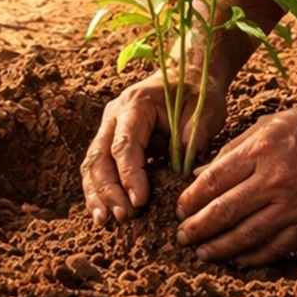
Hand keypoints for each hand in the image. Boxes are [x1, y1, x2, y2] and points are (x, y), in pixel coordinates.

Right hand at [81, 69, 228, 224]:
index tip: (140, 201)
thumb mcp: (204, 111)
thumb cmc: (196, 94)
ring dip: (97, 194)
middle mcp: (114, 115)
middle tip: (124, 216)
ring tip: (106, 221)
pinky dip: (98, 191)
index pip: (125, 144)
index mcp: (136, 104)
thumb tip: (186, 171)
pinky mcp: (110, 141)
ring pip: (92, 164)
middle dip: (109, 190)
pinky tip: (103, 213)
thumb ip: (195, 137)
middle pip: (100, 156)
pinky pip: (97, 168)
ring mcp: (108, 128)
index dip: (129, 175)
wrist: (186, 75)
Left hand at [175, 99, 296, 265]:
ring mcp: (295, 206)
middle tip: (182, 237)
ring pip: (247, 236)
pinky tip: (237, 260)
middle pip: (224, 212)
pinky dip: (253, 257)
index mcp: (262, 150)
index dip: (191, 200)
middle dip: (198, 229)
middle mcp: (276, 180)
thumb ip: (234, 149)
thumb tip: (200, 174)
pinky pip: (276, 248)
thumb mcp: (270, 124)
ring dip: (219, 248)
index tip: (179, 209)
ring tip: (202, 253)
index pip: (213, 182)